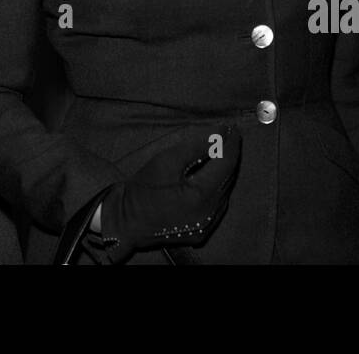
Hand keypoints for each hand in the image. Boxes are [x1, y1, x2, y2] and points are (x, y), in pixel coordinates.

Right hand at [93, 126, 241, 263]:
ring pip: (224, 192)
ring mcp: (206, 226)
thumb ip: (197, 146)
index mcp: (202, 196)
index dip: (231, 144)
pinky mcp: (201, 232)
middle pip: (228, 178)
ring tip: (221, 150)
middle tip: (229, 134)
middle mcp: (209, 214)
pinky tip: (210, 174)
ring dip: (224, 171)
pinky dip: (216, 187)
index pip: (226, 164)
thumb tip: (221, 133)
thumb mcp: (167, 160)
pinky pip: (216, 204)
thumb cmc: (144, 187)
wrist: (125, 220)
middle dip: (229, 155)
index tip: (233, 127)